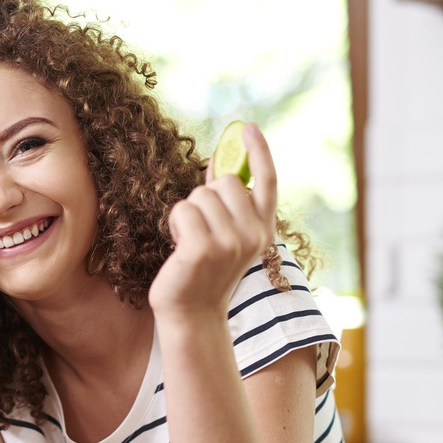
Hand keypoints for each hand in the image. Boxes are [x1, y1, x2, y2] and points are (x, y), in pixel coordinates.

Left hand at [148, 123, 277, 323]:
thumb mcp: (225, 236)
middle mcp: (253, 235)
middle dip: (205, 197)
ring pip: (200, 196)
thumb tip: (219, 163)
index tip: (247, 127)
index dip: (259, 151)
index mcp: (263, 231)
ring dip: (187, 214)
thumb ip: (227, 204)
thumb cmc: (203, 272)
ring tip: (190, 243)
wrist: (192, 315)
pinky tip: (180, 249)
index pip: (267, 182)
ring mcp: (229, 243)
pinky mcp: (202, 249)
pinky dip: (175, 225)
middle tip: (201, 229)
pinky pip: (182, 210)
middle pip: (224, 182)